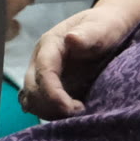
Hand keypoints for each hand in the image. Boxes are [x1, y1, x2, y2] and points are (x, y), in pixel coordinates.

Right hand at [20, 6, 136, 119]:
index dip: (53, 93)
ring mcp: (43, 74)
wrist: (107, 26)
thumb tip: (70, 38)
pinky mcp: (50, 86)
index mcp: (50, 45)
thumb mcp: (101, 27)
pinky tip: (70, 115)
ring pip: (32, 100)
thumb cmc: (105, 26)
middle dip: (51, 106)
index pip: (43, 72)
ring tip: (78, 113)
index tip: (71, 108)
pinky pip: (40, 104)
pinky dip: (51, 113)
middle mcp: (40, 60)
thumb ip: (87, 34)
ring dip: (50, 112)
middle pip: (32, 89)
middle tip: (79, 112)